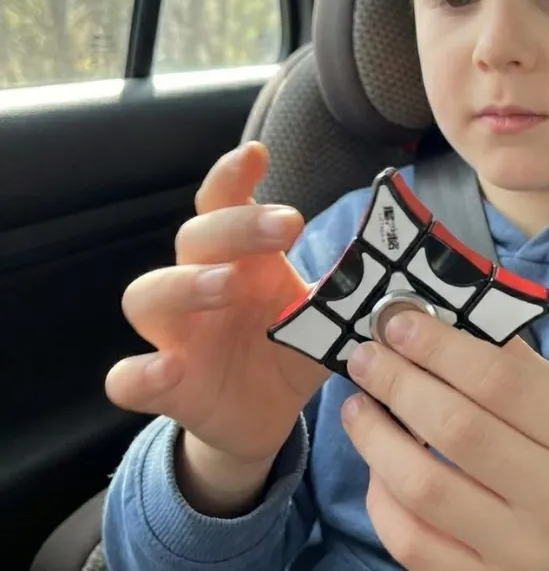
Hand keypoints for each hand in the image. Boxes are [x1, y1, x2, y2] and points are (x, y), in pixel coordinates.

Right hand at [105, 142, 329, 464]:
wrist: (265, 416)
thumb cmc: (289, 354)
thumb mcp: (324, 324)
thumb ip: (348, 298)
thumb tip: (399, 268)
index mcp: (242, 263)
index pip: (225, 206)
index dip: (233, 177)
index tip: (258, 153)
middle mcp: (201, 289)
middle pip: (194, 239)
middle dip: (235, 226)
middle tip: (287, 225)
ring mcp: (177, 336)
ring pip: (148, 295)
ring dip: (185, 284)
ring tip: (227, 283)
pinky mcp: (164, 386)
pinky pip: (127, 377)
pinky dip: (139, 372)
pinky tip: (168, 367)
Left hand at [341, 312, 548, 570]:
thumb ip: (507, 362)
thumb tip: (432, 317)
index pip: (500, 383)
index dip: (440, 348)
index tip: (398, 323)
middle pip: (457, 431)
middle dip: (398, 384)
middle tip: (366, 358)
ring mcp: (519, 552)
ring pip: (424, 488)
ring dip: (375, 437)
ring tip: (356, 406)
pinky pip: (410, 542)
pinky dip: (379, 496)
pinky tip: (373, 463)